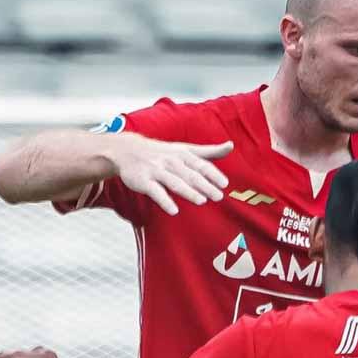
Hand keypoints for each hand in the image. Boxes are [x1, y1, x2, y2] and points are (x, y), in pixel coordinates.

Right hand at [108, 134, 232, 215]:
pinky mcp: (143, 180)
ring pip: (175, 182)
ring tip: (201, 201)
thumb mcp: (185, 149)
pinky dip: (164, 201)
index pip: (201, 164)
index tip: (224, 184)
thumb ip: (209, 151)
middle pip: (190, 175)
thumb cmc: (163, 152)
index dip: (213, 174)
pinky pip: (155, 191)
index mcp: (183, 154)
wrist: (127, 150)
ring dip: (188, 191)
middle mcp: (171, 161)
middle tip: (218, 196)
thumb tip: (230, 146)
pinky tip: (173, 211)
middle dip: (205, 185)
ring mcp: (156, 170)